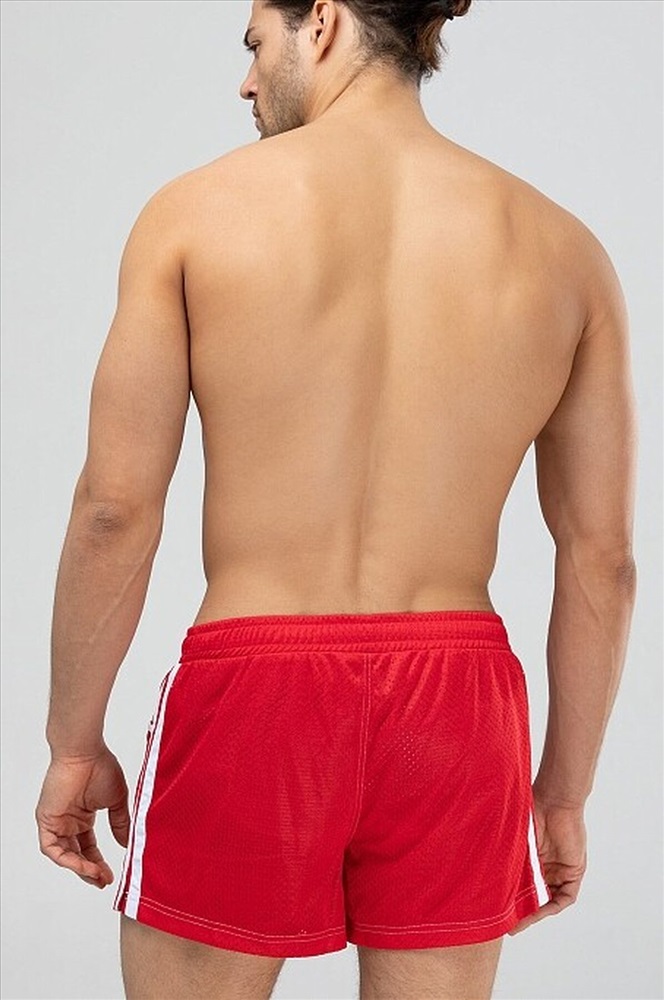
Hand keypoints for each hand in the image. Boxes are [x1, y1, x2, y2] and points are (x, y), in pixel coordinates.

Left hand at [36, 746, 129, 888]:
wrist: (85, 751)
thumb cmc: (100, 767)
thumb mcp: (116, 801)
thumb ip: (120, 823)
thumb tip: (127, 844)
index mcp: (82, 816)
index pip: (88, 847)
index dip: (99, 863)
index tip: (110, 874)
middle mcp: (67, 821)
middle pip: (76, 855)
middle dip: (90, 871)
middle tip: (104, 881)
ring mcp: (56, 821)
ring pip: (64, 855)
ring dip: (80, 868)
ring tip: (97, 876)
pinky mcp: (46, 819)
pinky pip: (52, 848)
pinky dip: (67, 859)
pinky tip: (83, 865)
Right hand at [508, 792, 586, 934]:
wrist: (555, 799)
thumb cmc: (533, 810)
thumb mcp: (516, 839)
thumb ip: (508, 855)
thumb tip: (484, 870)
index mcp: (532, 859)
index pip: (522, 885)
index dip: (511, 899)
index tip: (497, 911)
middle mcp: (546, 867)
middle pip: (534, 895)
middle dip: (521, 912)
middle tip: (507, 924)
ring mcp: (560, 870)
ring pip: (548, 899)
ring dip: (535, 912)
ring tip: (520, 923)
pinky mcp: (574, 872)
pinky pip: (565, 897)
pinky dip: (553, 905)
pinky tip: (540, 910)